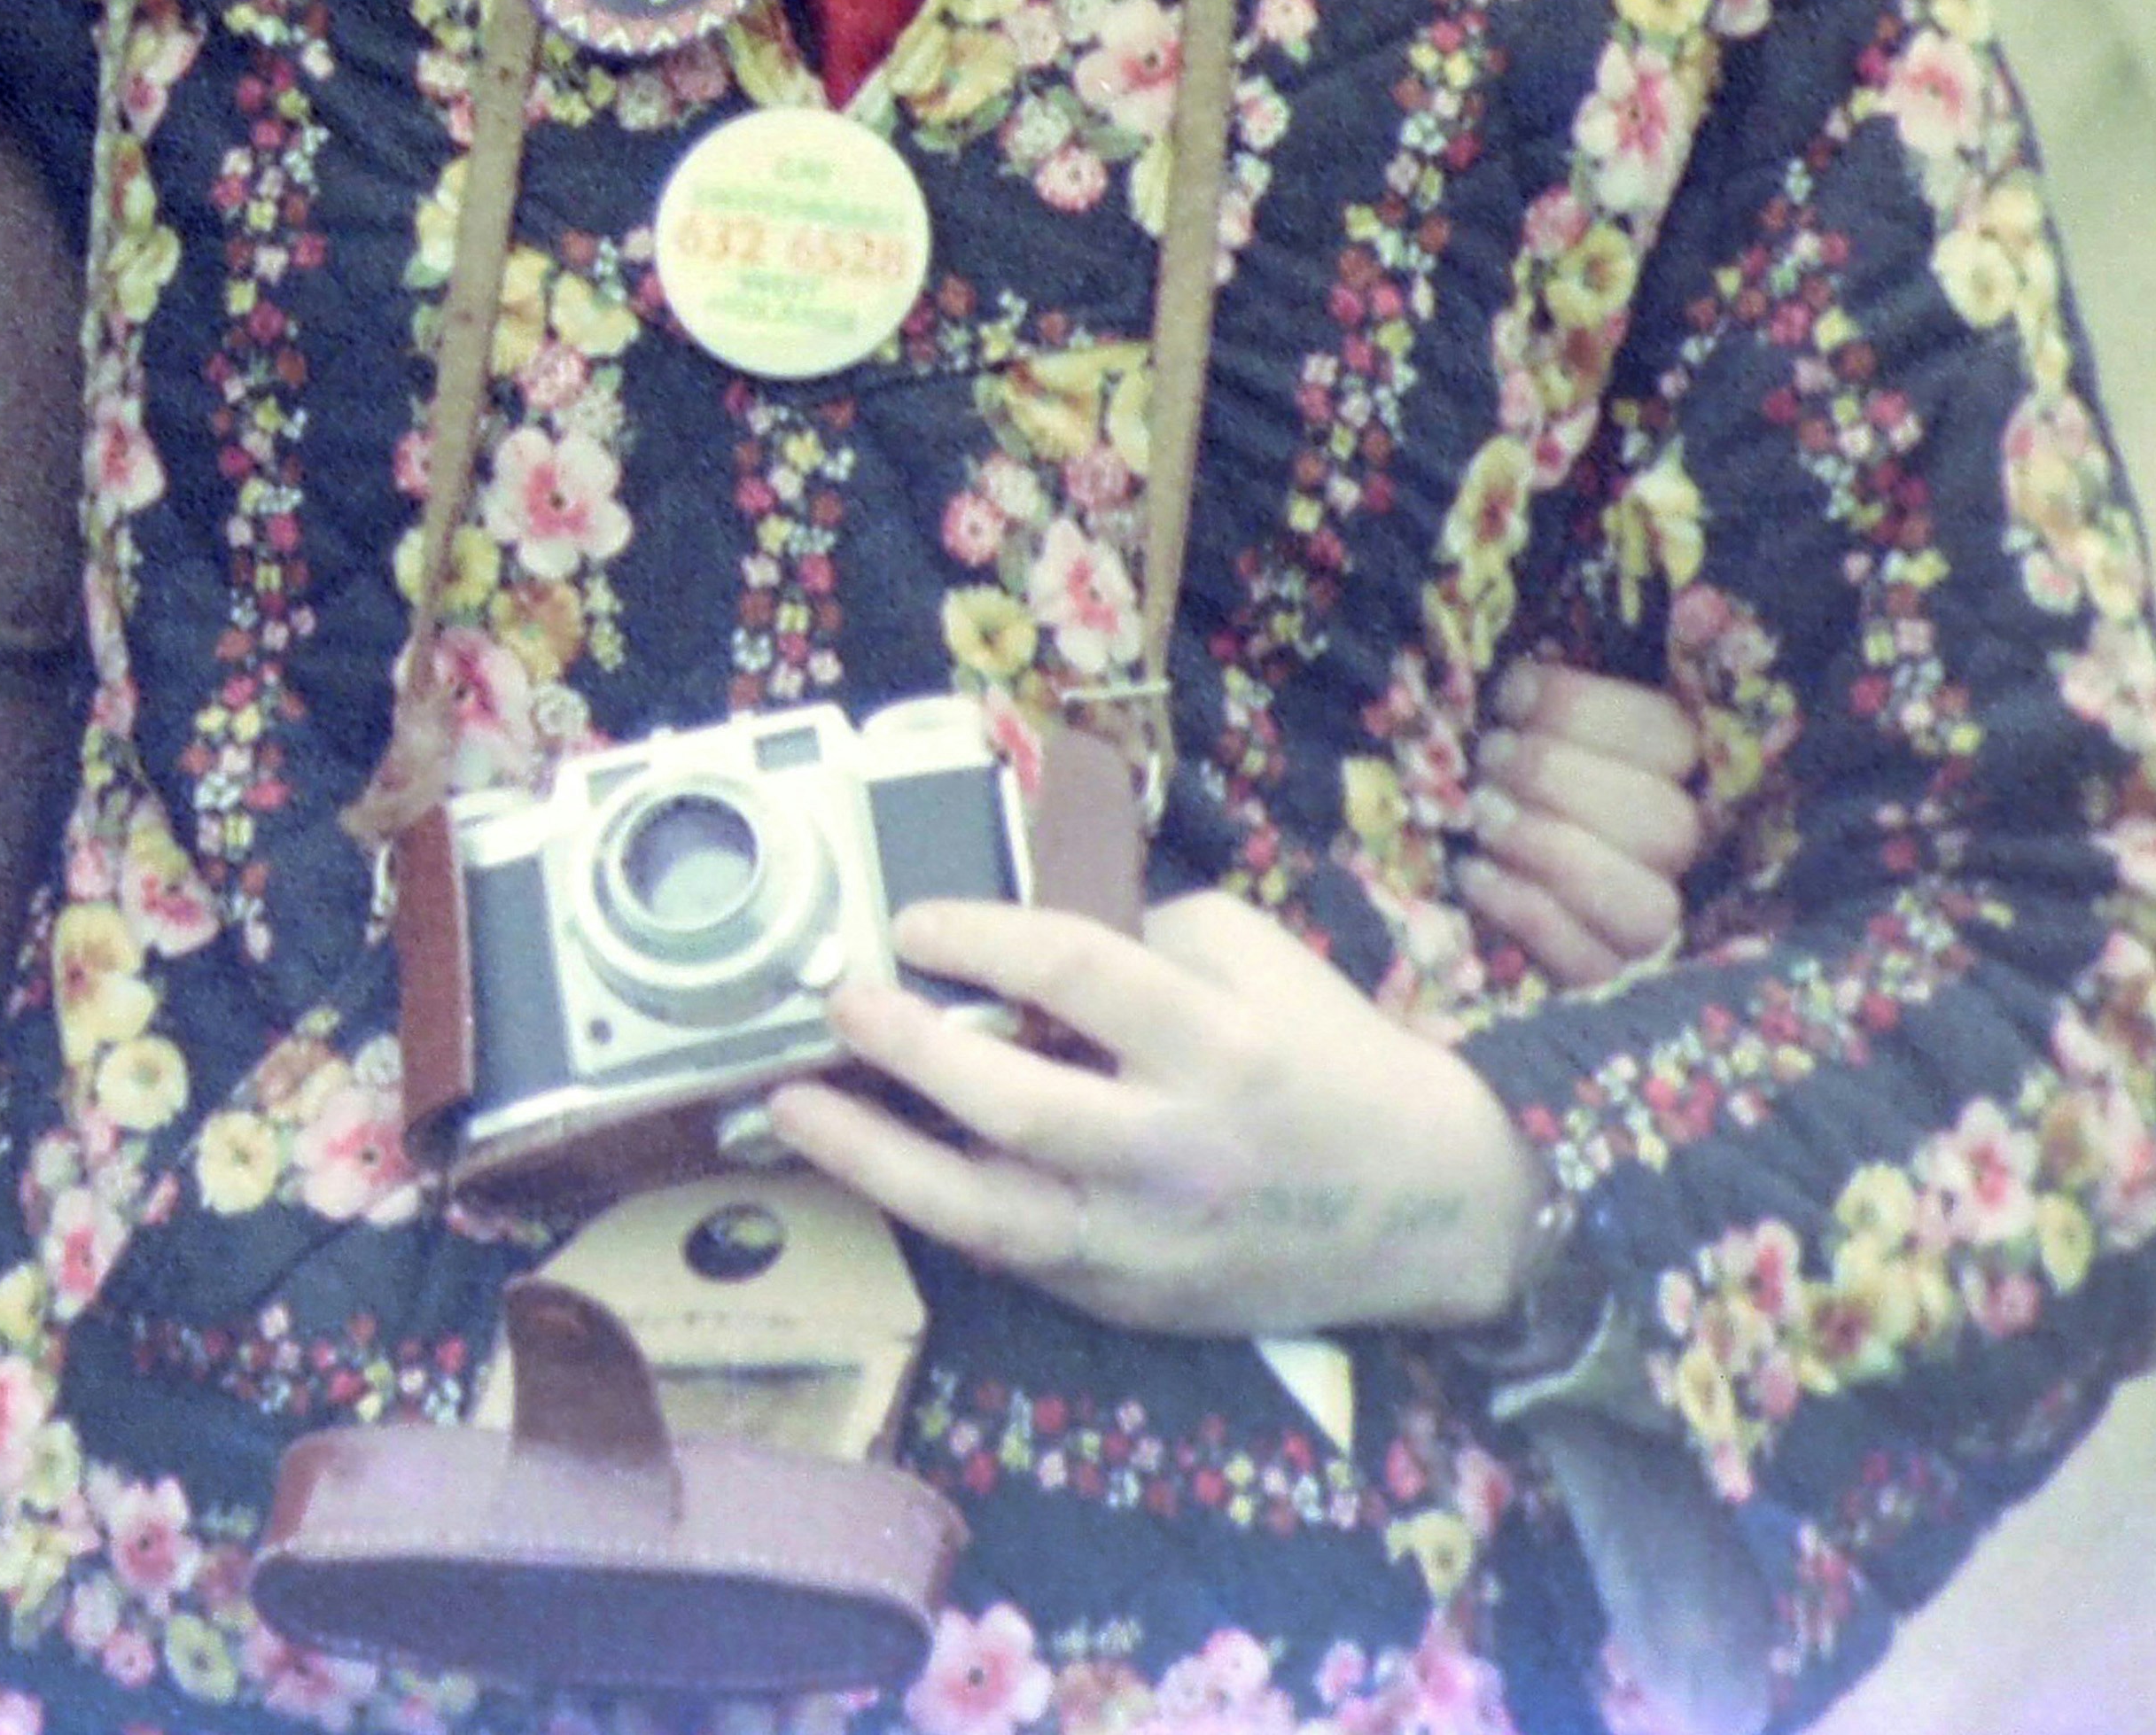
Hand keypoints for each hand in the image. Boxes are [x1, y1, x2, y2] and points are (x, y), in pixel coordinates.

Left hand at [762, 890, 1554, 1339]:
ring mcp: (1151, 1242)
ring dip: (873, 1160)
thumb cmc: (1328, 1057)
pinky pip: (1010, 1254)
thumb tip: (1004, 928)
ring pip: (989, 1215)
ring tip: (788, 1108)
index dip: (978, 937)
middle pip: (1017, 1106)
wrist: (1433, 1209)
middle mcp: (1180, 1152)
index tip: (911, 922)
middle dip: (909, 1050)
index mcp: (1222, 1046)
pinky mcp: (1131, 1300)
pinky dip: (929, 1206)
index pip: (1076, 972)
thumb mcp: (1254, 959)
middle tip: (836, 1002)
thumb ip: (1135, 933)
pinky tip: (868, 1161)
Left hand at [1462, 662, 1708, 986]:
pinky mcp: (1601, 976)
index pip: (1672, 736)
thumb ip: (1525, 701)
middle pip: (1670, 825)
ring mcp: (1645, 921)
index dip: (1585, 709)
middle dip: (1562, 782)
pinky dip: (1526, 913)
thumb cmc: (1477, 766)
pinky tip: (1473, 874)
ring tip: (1483, 819)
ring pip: (1648, 907)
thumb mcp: (1502, 718)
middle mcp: (1672, 849)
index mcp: (1662, 767)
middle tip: (1489, 763)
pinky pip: (1592, 964)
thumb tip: (1515, 681)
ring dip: (1554, 851)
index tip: (1508, 697)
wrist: (1428, 848)